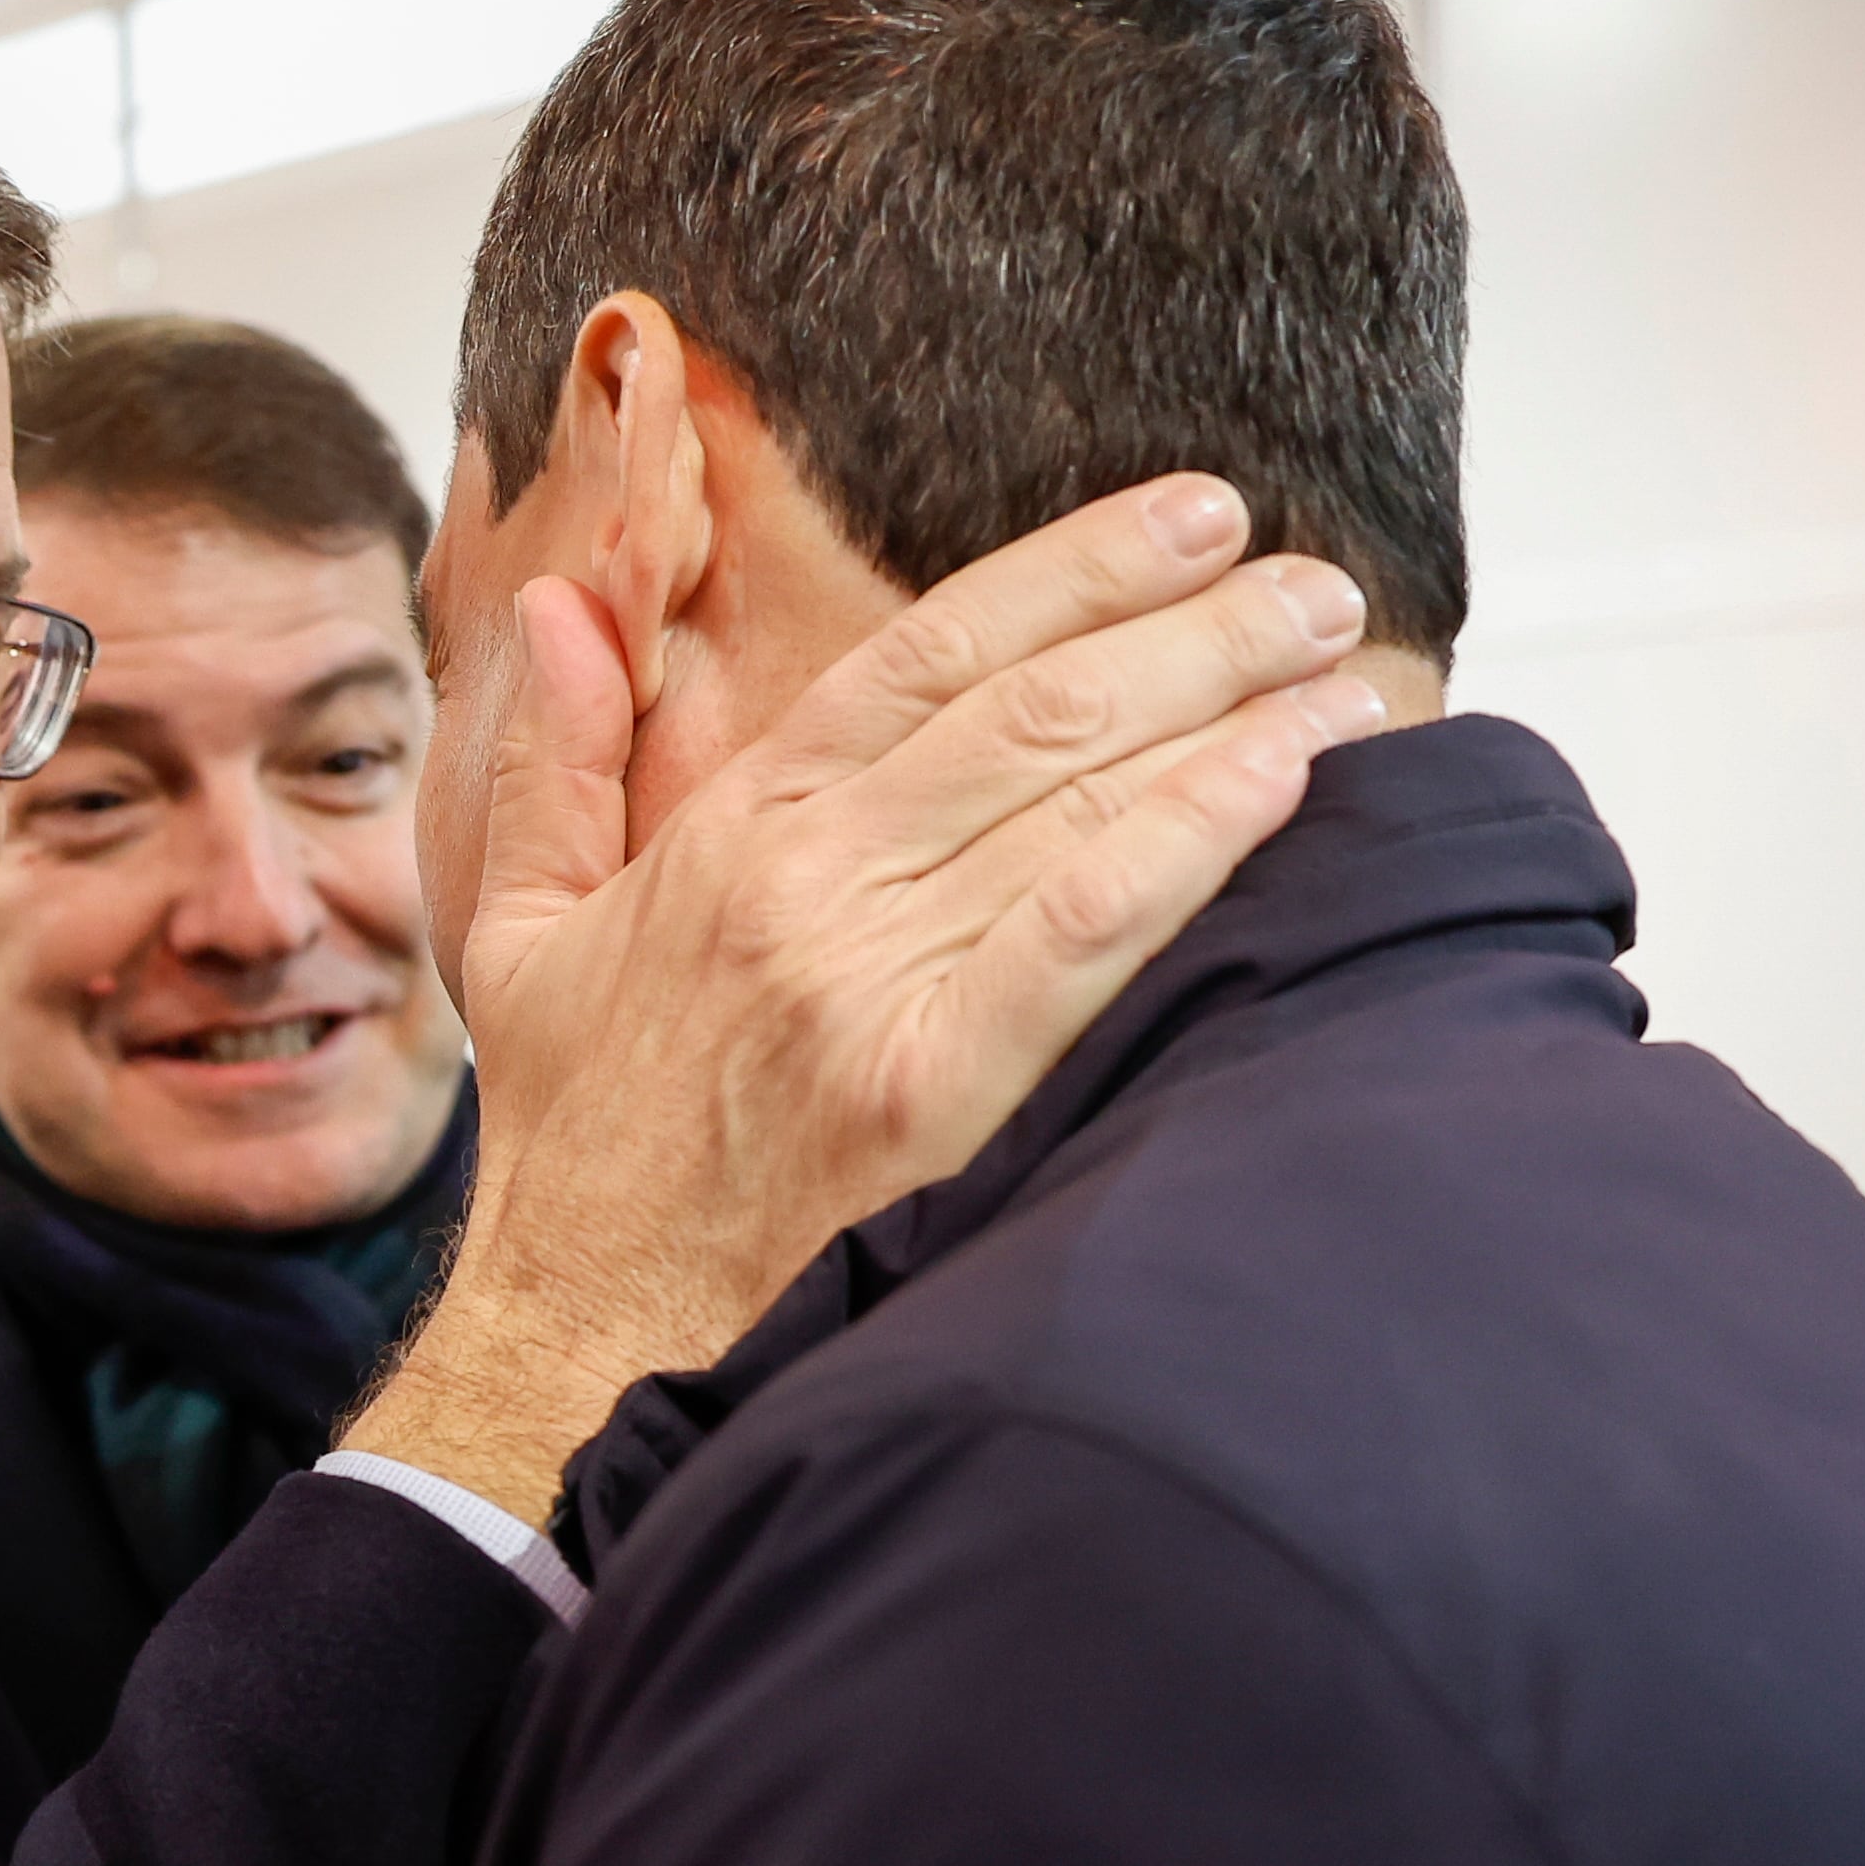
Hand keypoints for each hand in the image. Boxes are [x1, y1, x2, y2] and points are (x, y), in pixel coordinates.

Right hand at [347, 476, 1388, 1528]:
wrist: (578, 1344)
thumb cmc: (575, 1154)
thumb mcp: (519, 938)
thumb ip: (550, 764)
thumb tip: (559, 609)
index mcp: (730, 836)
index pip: (927, 654)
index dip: (1074, 570)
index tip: (1193, 521)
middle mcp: (805, 886)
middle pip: (1033, 708)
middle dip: (1196, 627)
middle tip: (1316, 587)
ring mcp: (869, 983)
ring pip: (1075, 796)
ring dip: (1229, 715)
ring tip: (1345, 672)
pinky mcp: (931, 1088)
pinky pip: (1085, 926)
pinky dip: (1192, 838)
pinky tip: (1287, 781)